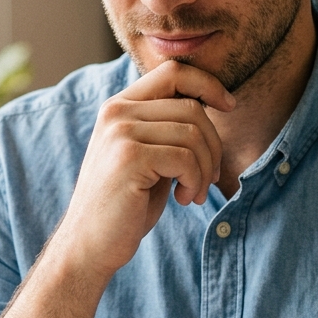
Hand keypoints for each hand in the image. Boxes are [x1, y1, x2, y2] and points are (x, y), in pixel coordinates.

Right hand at [56, 61, 234, 278]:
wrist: (89, 245)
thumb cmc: (125, 205)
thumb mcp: (148, 157)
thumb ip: (167, 128)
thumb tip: (210, 103)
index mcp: (120, 106)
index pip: (174, 71)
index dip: (208, 84)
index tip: (228, 106)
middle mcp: (117, 111)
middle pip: (192, 107)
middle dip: (213, 145)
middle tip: (207, 178)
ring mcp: (120, 131)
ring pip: (193, 133)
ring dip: (205, 168)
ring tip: (193, 192)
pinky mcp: (129, 156)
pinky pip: (186, 157)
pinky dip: (195, 181)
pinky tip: (184, 199)